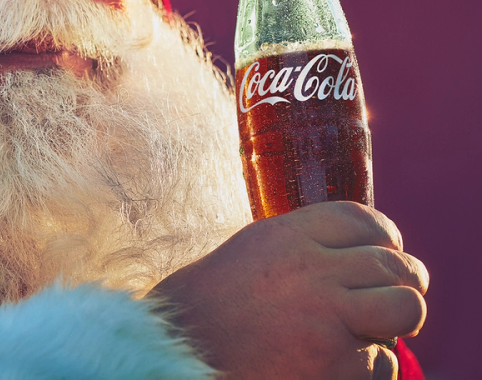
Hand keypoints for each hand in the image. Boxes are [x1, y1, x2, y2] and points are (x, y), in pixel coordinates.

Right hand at [149, 202, 427, 378]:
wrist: (180, 352)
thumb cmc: (214, 305)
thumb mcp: (255, 252)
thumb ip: (304, 244)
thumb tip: (361, 250)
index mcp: (289, 236)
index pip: (366, 221)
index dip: (385, 239)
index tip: (385, 255)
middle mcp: (313, 271)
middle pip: (396, 266)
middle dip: (406, 283)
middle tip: (395, 299)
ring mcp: (328, 320)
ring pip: (406, 309)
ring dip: (397, 322)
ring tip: (371, 330)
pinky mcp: (337, 368)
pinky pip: (383, 363)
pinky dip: (366, 368)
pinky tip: (330, 364)